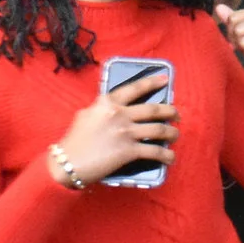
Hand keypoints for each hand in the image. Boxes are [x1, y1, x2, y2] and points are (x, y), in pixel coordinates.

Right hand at [52, 73, 178, 186]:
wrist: (66, 162)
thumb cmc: (73, 140)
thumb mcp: (86, 115)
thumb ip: (101, 109)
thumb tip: (114, 109)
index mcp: (107, 102)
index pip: (134, 88)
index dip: (152, 82)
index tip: (165, 80)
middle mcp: (119, 113)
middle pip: (153, 109)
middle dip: (170, 111)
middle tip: (176, 115)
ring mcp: (125, 132)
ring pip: (158, 129)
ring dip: (171, 133)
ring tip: (175, 135)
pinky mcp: (129, 150)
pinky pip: (154, 151)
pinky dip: (166, 155)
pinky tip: (170, 158)